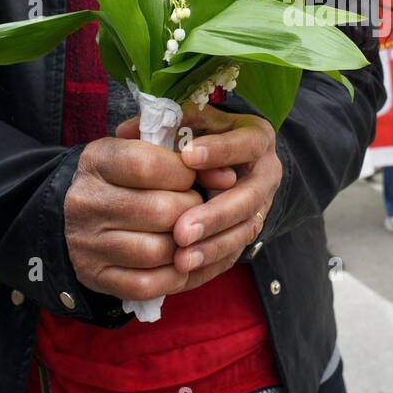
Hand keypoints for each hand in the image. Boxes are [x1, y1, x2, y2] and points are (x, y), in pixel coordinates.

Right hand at [62, 135, 201, 302]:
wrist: (74, 216)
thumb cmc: (123, 180)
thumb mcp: (143, 154)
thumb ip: (184, 159)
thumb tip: (228, 177)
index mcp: (97, 162)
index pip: (149, 165)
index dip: (186, 173)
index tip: (198, 178)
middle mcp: (86, 201)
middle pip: (161, 211)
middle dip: (194, 212)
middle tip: (198, 210)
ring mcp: (87, 243)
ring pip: (157, 250)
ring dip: (187, 246)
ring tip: (190, 235)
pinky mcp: (95, 276)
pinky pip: (147, 285)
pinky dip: (175, 276)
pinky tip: (182, 262)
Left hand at [124, 103, 280, 291]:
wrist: (224, 161)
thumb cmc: (201, 135)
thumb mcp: (189, 121)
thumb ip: (165, 123)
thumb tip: (127, 131)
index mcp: (256, 137)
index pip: (246, 144)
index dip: (221, 151)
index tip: (187, 157)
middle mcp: (265, 174)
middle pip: (249, 198)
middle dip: (215, 216)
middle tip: (181, 230)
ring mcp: (261, 206)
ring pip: (244, 231)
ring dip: (212, 247)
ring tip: (180, 259)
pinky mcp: (247, 232)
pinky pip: (234, 254)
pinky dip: (209, 265)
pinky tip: (183, 271)